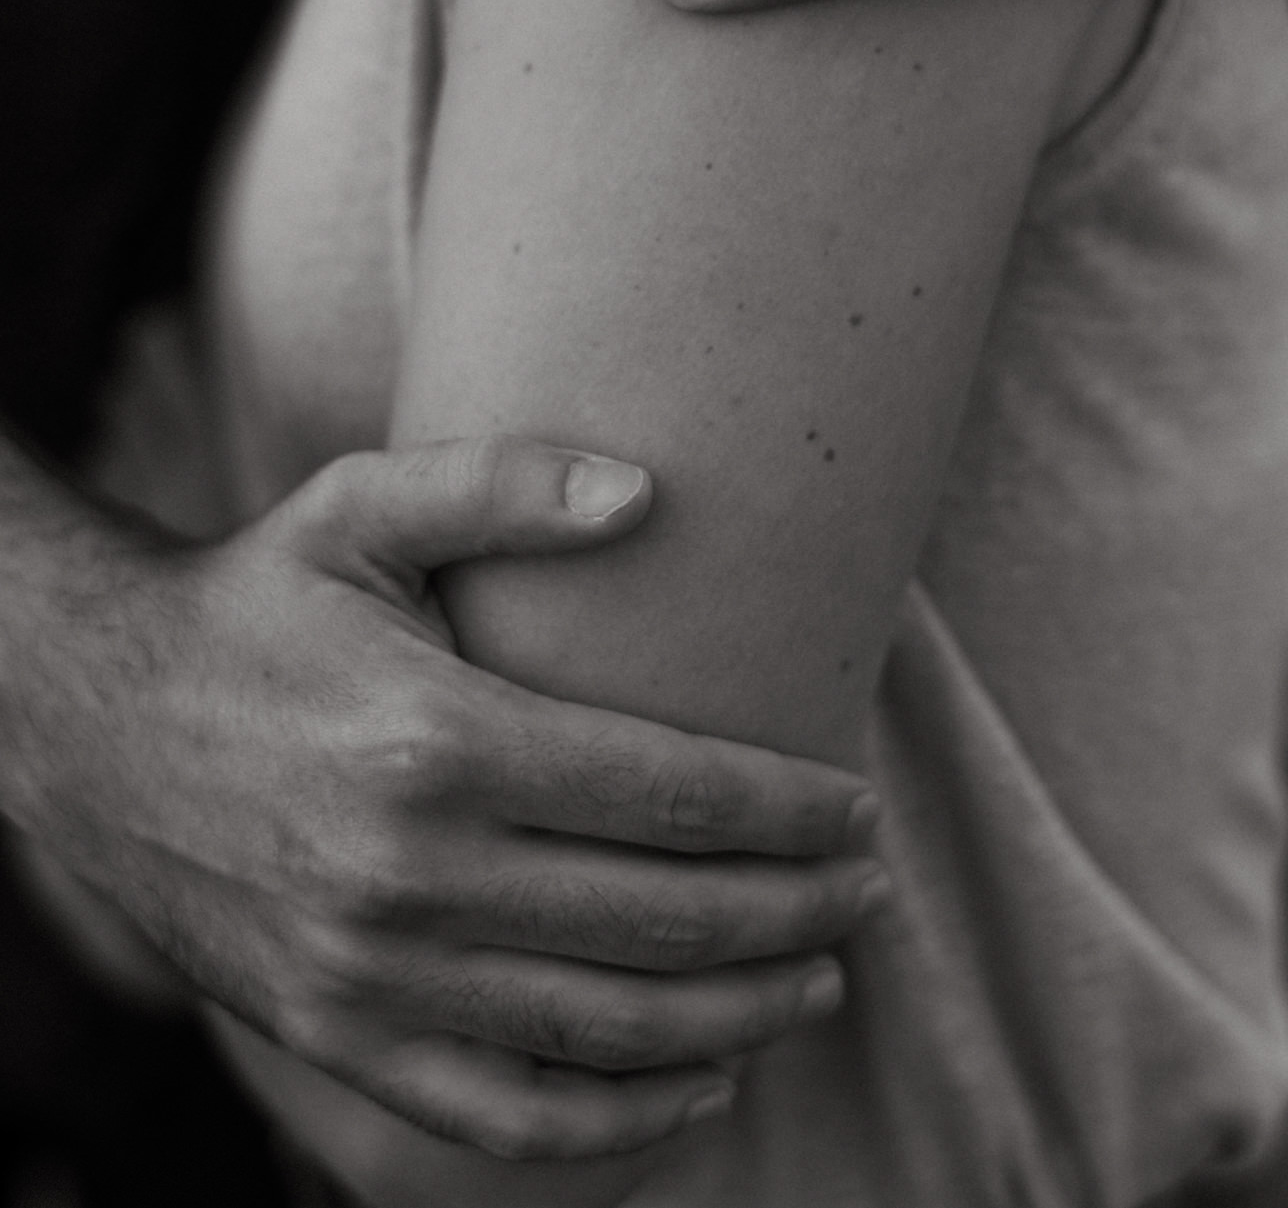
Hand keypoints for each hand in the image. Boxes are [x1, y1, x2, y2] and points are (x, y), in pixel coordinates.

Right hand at [2, 437, 879, 1159]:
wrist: (97, 721)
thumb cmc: (253, 601)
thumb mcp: (358, 506)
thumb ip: (501, 485)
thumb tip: (648, 491)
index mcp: (434, 739)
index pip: (666, 796)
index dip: (787, 810)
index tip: (862, 807)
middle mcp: (408, 875)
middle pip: (658, 919)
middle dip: (791, 913)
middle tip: (872, 896)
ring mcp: (370, 975)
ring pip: (602, 1028)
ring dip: (734, 1018)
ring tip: (817, 985)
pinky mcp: (335, 1035)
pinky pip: (499, 1114)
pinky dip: (613, 1121)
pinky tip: (693, 1088)